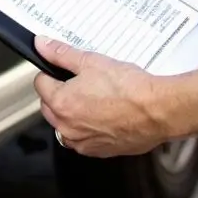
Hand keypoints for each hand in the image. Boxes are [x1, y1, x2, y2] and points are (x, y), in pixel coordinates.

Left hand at [33, 36, 178, 157]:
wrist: (157, 111)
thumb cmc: (129, 89)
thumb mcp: (92, 61)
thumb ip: (62, 54)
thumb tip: (42, 45)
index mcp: (61, 103)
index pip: (40, 84)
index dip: (51, 72)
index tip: (63, 71)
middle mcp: (67, 127)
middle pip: (50, 106)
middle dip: (59, 94)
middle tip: (82, 83)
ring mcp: (82, 142)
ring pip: (65, 125)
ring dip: (72, 114)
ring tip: (95, 99)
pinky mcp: (99, 151)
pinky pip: (83, 139)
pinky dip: (88, 129)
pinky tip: (105, 115)